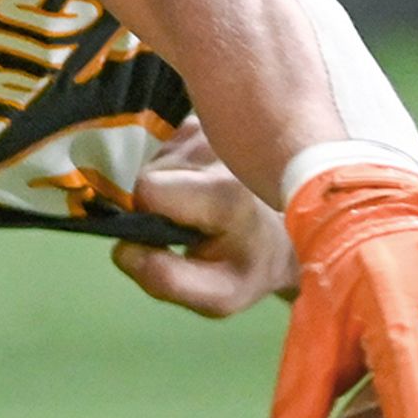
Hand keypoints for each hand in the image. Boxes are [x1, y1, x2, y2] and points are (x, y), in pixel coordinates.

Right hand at [110, 120, 297, 315]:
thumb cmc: (252, 266)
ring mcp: (215, 129)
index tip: (171, 235)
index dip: (147, 216)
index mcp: (223, 193)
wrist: (295, 230)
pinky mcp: (209, 122)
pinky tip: (205, 185)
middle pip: (151, 173)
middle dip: (159, 204)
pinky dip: (180, 169)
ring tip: (203, 206)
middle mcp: (220, 149)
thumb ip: (165, 279)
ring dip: (172, 186)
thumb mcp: (217, 296)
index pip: (150, 189)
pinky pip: (172, 146)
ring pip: (160, 159)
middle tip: (193, 225)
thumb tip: (122, 250)